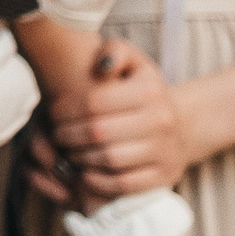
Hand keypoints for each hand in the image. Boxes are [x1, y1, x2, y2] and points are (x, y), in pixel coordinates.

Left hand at [26, 37, 198, 206]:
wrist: (182, 123)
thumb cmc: (143, 90)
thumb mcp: (133, 62)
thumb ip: (114, 51)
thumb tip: (101, 67)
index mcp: (149, 90)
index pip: (94, 101)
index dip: (65, 109)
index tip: (52, 112)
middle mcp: (161, 120)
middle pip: (98, 132)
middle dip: (68, 135)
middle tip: (56, 135)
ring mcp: (165, 151)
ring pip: (109, 159)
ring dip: (79, 157)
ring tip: (68, 150)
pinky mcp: (164, 176)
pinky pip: (124, 184)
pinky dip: (98, 181)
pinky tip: (84, 171)